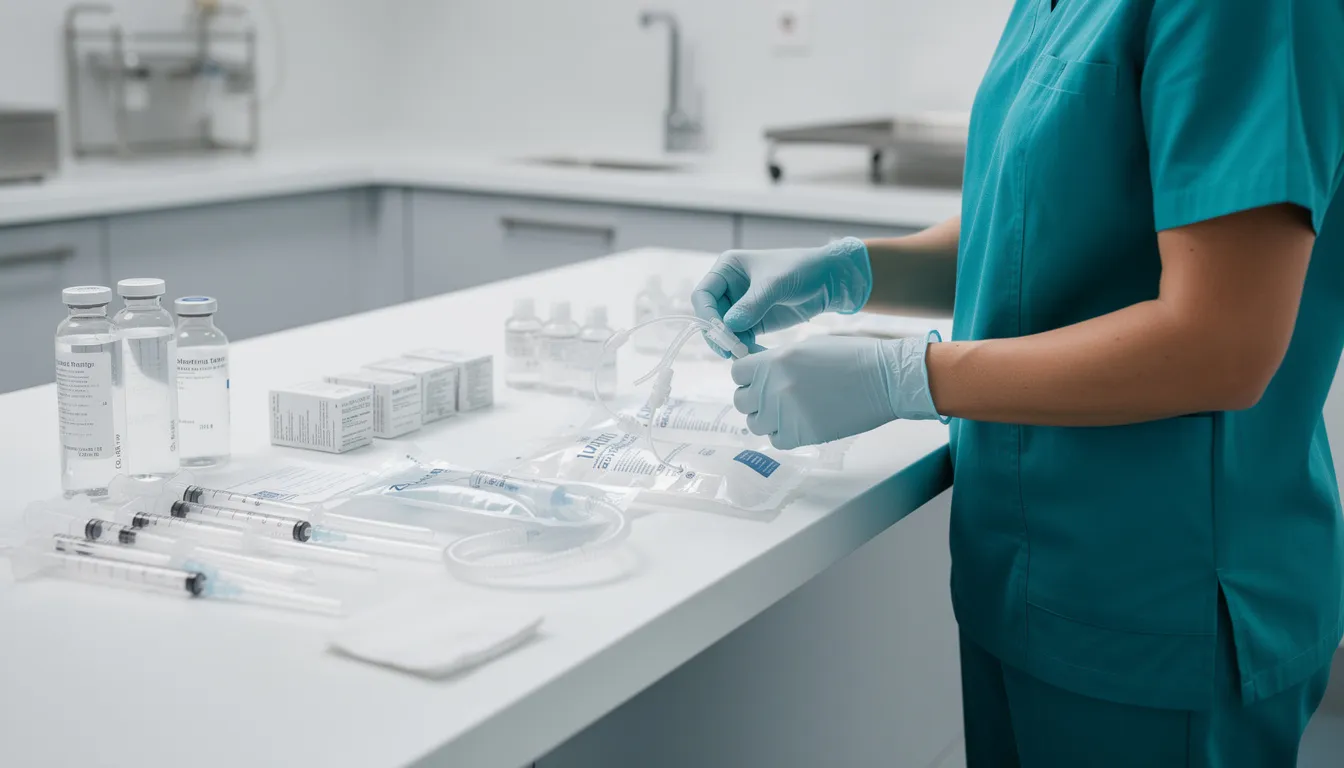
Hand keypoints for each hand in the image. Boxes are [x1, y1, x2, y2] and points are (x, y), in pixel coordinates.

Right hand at [691, 237, 872, 352]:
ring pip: (723, 331)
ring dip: (731, 344)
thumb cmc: (802, 269)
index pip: (703, 294)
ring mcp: (740, 306)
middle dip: (718, 334)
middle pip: (710, 316)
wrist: (829, 280)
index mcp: (727, 268)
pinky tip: (755, 355)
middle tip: (730, 351)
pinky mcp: (753, 322)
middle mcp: (729, 287)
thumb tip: (729, 325)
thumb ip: (752, 304)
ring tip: (745, 355)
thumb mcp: (776, 283)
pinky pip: (740, 339)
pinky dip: (744, 348)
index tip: (719, 332)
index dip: (706, 315)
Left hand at [730, 334, 943, 449]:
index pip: (736, 373)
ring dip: (766, 417)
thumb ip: (775, 360)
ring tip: (788, 409)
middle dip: (754, 397)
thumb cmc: (850, 357)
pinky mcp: (801, 436)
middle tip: (773, 395)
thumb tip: (755, 371)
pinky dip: (783, 434)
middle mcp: (773, 388)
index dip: (747, 375)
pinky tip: (799, 422)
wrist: (884, 379)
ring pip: (755, 423)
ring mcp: (785, 414)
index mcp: (773, 362)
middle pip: (741, 400)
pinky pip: (775, 440)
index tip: (758, 377)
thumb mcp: (806, 347)